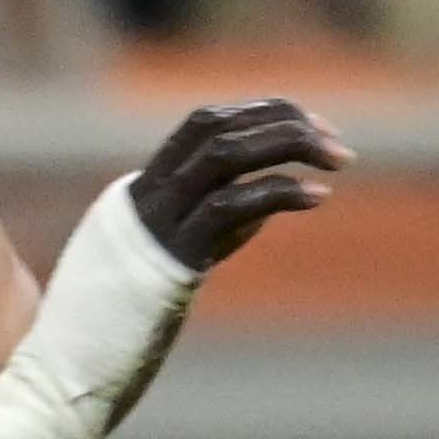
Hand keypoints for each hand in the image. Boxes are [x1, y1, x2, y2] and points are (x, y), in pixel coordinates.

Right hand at [123, 94, 345, 268]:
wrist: (99, 326)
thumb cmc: (159, 277)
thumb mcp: (194, 230)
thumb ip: (229, 200)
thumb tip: (283, 182)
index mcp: (160, 172)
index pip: (215, 119)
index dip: (268, 112)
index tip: (318, 126)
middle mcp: (159, 184)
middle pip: (222, 127)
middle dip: (285, 124)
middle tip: (338, 145)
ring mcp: (166, 215)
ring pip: (225, 155)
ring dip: (288, 146)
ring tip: (338, 161)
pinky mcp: (178, 250)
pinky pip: (230, 205)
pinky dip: (279, 191)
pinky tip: (316, 196)